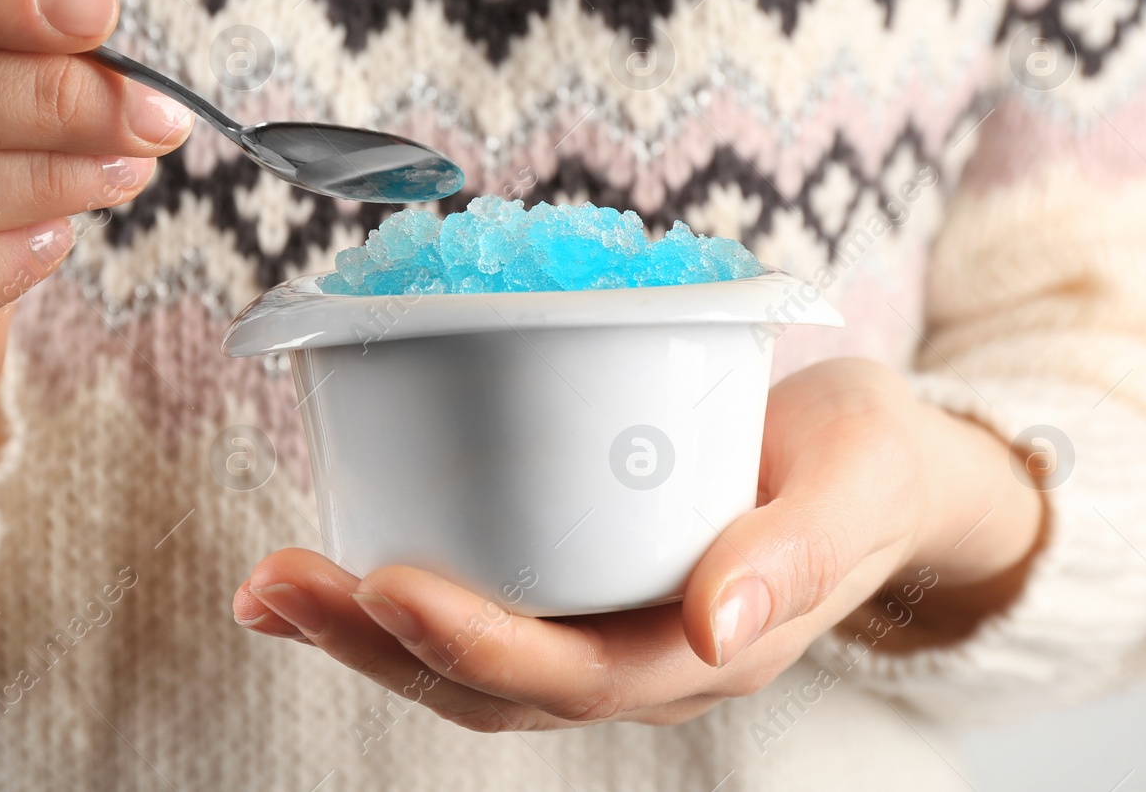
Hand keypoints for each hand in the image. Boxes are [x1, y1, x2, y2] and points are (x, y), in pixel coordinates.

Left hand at [232, 358, 1042, 730]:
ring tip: (267, 587)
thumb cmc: (870, 462)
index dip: (477, 643)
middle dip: (375, 643)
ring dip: (358, 631)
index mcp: (713, 649)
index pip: (578, 674)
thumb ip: (800, 551)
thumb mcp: (861, 479)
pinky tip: (323, 563)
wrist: (878, 467)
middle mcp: (642, 658)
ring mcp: (604, 628)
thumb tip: (715, 625)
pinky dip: (387, 596)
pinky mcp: (576, 582)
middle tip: (277, 582)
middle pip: (492, 684)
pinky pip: (477, 605)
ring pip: (467, 662)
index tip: (388, 582)